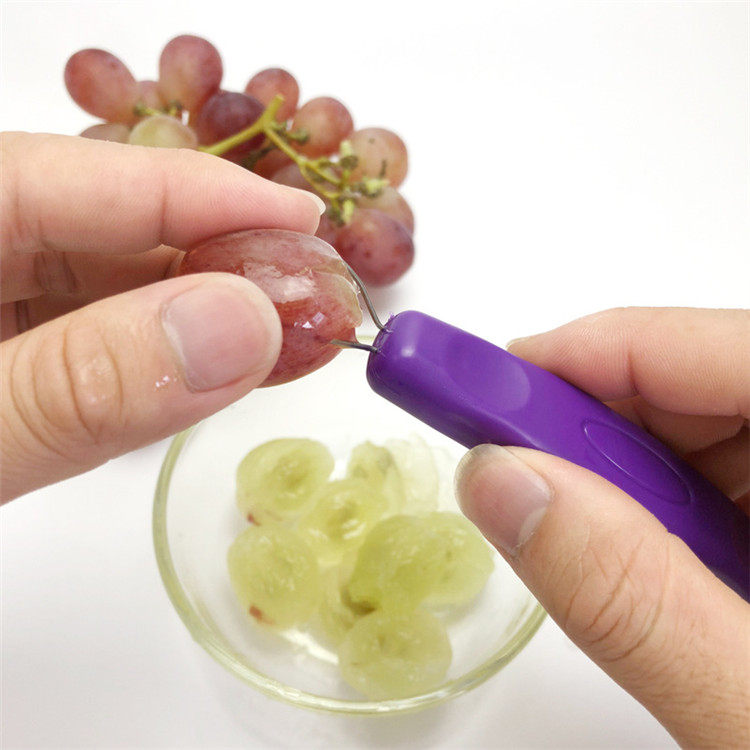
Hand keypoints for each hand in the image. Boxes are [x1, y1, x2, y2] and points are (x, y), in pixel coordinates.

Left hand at [0, 132, 323, 502]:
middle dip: (217, 263)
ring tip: (276, 341)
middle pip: (109, 224)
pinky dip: (153, 352)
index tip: (309, 220)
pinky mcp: (2, 345)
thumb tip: (245, 326)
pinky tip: (203, 370)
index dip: (212, 194)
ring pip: (105, 281)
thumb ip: (88, 383)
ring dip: (196, 313)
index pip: (94, 178)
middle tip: (308, 299)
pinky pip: (88, 329)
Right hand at [455, 308, 748, 747]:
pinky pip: (718, 475)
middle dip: (588, 423)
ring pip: (700, 426)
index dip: (585, 355)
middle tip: (506, 470)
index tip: (479, 384)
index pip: (712, 348)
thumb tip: (501, 483)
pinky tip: (647, 562)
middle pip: (700, 377)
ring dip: (619, 474)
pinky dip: (656, 509)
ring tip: (585, 539)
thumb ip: (632, 596)